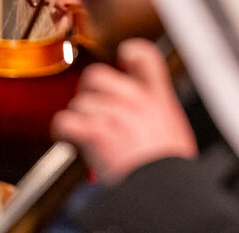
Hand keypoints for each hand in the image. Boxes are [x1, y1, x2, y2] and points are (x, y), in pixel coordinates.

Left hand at [51, 38, 197, 184]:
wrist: (160, 186)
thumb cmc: (168, 166)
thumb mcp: (175, 128)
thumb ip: (158, 111)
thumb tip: (149, 109)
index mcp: (158, 96)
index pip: (144, 56)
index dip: (130, 52)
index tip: (123, 56)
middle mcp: (135, 99)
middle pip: (98, 75)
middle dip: (89, 88)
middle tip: (91, 101)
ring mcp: (114, 114)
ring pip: (80, 101)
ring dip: (79, 115)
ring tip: (83, 129)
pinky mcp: (95, 132)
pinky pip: (67, 120)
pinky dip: (63, 128)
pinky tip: (67, 135)